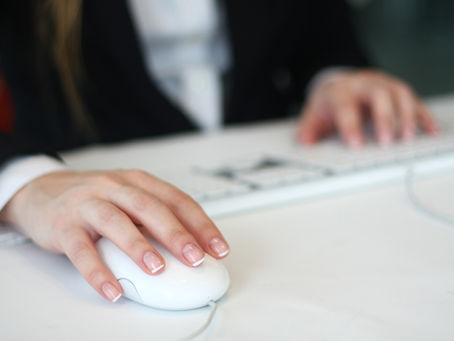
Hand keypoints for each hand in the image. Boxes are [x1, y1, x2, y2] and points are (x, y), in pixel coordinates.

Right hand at [0, 170, 229, 301]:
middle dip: (176, 233)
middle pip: (149, 207)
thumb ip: (155, 217)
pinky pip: (81, 250)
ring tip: (157, 269)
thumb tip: (192, 246)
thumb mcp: (129, 199)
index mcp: (138, 182)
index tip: (218, 248)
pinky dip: (97, 271)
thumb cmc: (96, 199)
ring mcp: (88, 204)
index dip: (200, 224)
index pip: (176, 200)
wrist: (42, 191)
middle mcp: (115, 188)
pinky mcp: (64, 225)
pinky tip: (113, 290)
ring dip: (139, 246)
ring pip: (116, 222)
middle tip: (195, 258)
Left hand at [297, 69, 437, 146]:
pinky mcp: (398, 92)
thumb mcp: (313, 115)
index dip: (350, 124)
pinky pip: (414, 101)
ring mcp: (384, 85)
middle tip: (385, 141)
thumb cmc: (330, 103)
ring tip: (407, 138)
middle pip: (377, 94)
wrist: (342, 84)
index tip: (355, 144)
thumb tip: (305, 144)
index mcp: (340, 91)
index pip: (345, 105)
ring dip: (406, 116)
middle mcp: (364, 84)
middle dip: (383, 117)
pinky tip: (430, 131)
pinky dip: (423, 116)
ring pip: (399, 93)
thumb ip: (307, 130)